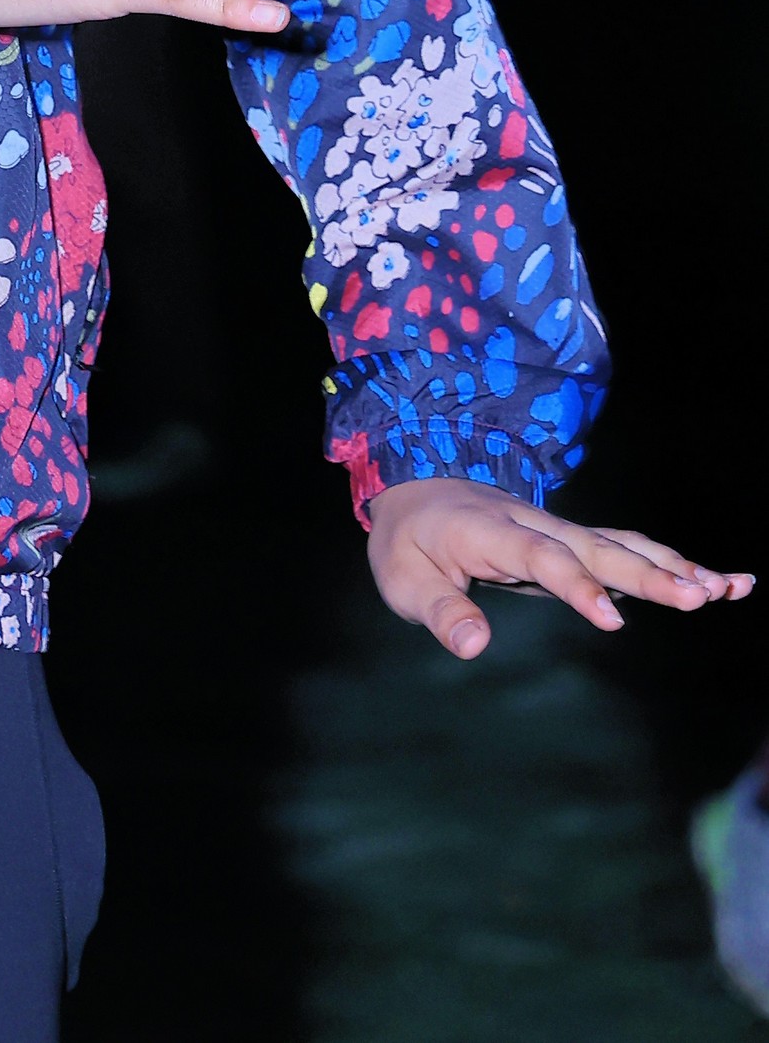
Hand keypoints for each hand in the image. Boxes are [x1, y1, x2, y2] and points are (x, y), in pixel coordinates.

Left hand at [368, 478, 754, 655]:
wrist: (416, 486)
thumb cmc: (409, 540)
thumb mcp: (402, 578)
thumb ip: (438, 610)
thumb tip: (473, 645)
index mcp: (491, 532)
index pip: (541, 558)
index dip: (577, 587)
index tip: (613, 620)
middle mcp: (534, 526)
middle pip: (596, 548)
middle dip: (648, 573)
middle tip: (699, 596)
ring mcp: (557, 531)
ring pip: (621, 545)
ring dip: (673, 565)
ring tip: (729, 588)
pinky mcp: (573, 542)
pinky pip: (625, 549)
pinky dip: (671, 562)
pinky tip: (719, 582)